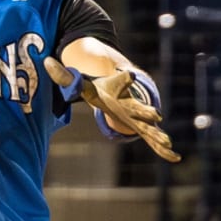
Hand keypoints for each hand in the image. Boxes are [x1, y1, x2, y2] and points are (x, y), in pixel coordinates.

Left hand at [45, 57, 180, 162]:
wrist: (119, 89)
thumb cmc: (99, 89)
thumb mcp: (82, 84)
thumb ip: (65, 76)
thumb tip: (46, 62)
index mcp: (118, 93)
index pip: (121, 83)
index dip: (124, 78)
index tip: (129, 74)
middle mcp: (132, 106)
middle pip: (140, 109)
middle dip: (146, 113)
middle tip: (155, 116)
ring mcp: (138, 119)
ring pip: (149, 129)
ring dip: (158, 137)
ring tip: (169, 145)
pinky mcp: (141, 129)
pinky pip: (152, 140)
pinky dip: (163, 149)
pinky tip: (174, 157)